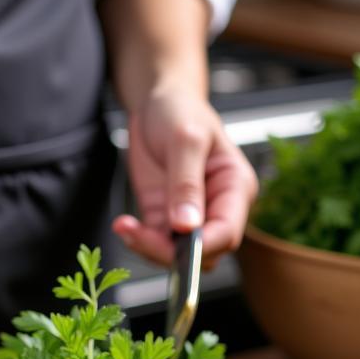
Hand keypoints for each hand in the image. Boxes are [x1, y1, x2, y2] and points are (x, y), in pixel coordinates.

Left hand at [112, 88, 256, 268]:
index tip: (177, 238)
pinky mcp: (165, 217)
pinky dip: (138, 240)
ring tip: (126, 227)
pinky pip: (155, 241)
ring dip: (150, 248)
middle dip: (172, 252)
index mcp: (236, 188)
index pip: (228, 232)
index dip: (205, 244)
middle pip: (204, 252)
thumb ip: (186, 183)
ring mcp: (190, 215)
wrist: (157, 104)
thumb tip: (187, 226)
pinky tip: (123, 226)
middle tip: (139, 235)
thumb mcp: (185, 139)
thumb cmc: (181, 112)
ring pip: (178, 254)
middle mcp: (217, 207)